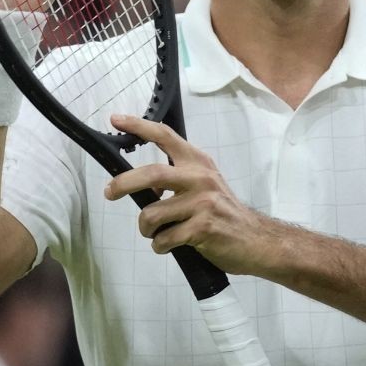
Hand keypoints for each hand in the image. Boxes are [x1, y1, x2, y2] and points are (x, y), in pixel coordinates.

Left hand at [105, 115, 278, 274]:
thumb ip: (177, 177)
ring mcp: (202, 203)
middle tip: (109, 193)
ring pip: (151, 213)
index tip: (116, 119)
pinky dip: (159, 245)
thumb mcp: (205, 184)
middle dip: (123, 184)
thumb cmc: (224, 213)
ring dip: (145, 228)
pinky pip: (164, 239)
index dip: (139, 126)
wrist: (256, 239)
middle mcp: (200, 177)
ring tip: (154, 233)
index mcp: (198, 162)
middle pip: (151, 174)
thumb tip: (142, 185)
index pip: (165, 136)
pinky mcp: (202, 228)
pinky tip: (169, 245)